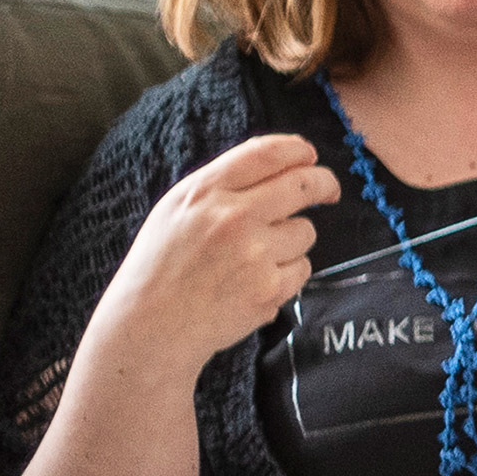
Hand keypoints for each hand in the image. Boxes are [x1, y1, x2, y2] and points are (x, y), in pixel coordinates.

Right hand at [100, 132, 339, 377]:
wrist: (149, 325)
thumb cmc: (162, 265)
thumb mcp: (177, 210)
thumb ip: (223, 186)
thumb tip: (282, 163)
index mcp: (204, 192)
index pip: (266, 153)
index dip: (298, 149)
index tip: (309, 156)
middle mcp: (233, 217)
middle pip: (304, 184)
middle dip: (323, 184)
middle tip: (327, 192)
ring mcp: (255, 253)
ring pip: (306, 231)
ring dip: (291, 241)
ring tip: (252, 259)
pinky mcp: (270, 288)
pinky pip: (303, 268)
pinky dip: (287, 275)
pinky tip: (254, 283)